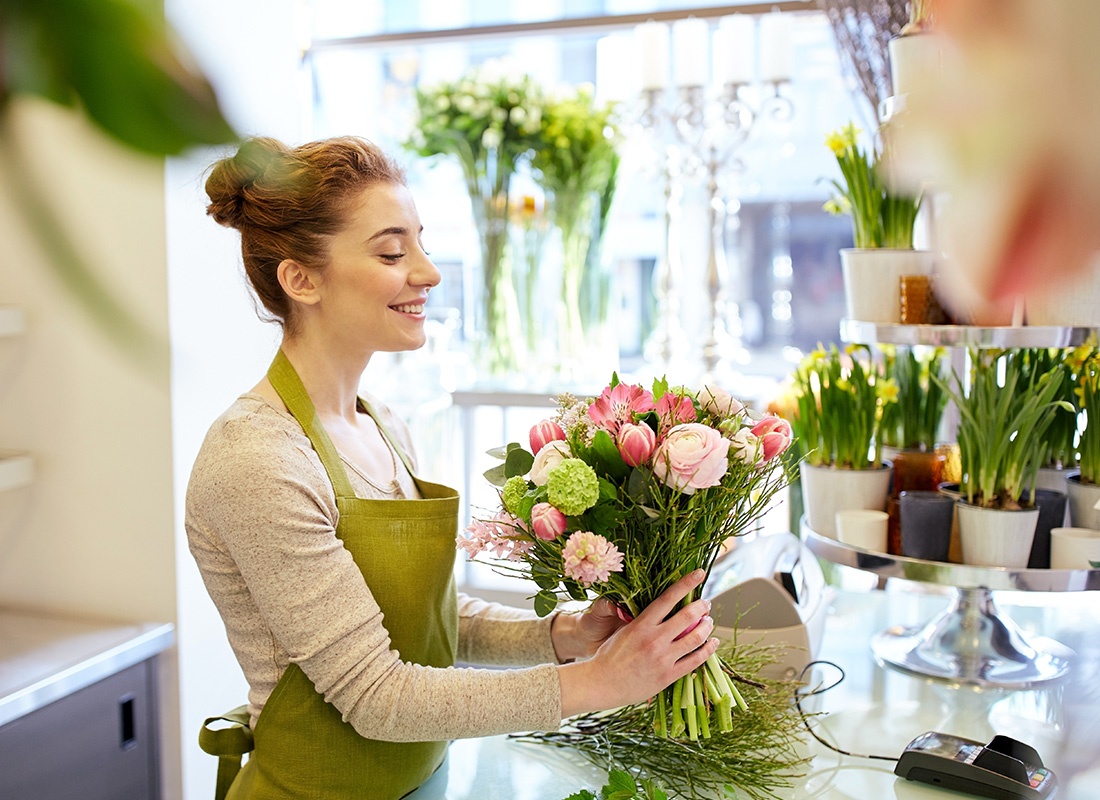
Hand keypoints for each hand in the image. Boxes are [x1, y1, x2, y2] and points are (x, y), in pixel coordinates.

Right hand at [556, 570, 717, 717]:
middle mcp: (654, 639)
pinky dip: (708, 650)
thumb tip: (661, 609)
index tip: (699, 573)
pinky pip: (695, 661)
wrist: (602, 683)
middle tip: (706, 603)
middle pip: (687, 616)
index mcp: (641, 624)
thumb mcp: (623, 630)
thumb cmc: (610, 656)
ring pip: (696, 638)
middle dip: (701, 607)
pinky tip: (712, 644)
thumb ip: (642, 621)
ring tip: (709, 622)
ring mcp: (663, 658)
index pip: (668, 598)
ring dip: (706, 627)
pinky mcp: (668, 676)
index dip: (686, 583)